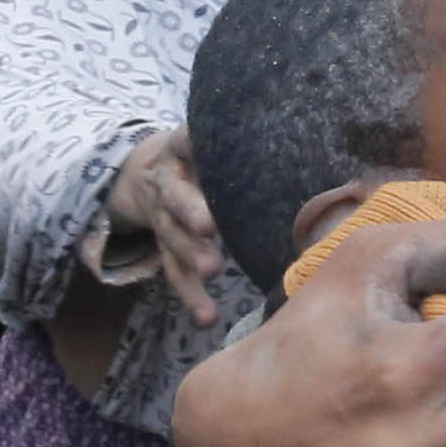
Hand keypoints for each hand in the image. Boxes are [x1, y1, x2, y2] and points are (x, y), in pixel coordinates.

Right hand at [102, 129, 224, 316]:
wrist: (147, 172)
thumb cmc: (198, 154)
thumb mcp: (205, 137)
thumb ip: (236, 136)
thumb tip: (299, 128)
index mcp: (177, 153)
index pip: (182, 143)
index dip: (191, 144)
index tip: (200, 144)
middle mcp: (167, 187)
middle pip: (175, 200)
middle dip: (190, 213)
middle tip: (209, 227)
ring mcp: (164, 221)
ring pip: (173, 241)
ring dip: (191, 258)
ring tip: (212, 273)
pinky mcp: (167, 249)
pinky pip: (175, 275)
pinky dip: (191, 297)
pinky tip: (207, 318)